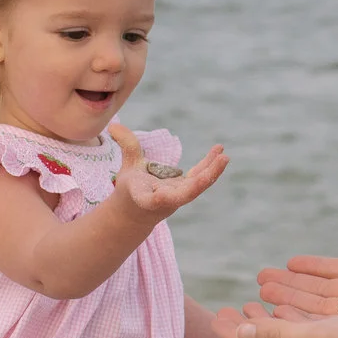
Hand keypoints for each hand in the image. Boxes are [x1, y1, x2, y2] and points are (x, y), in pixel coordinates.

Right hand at [110, 123, 224, 218]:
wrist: (139, 211)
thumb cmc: (130, 190)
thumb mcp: (127, 169)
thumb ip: (126, 147)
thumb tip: (114, 125)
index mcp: (148, 199)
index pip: (155, 200)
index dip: (161, 198)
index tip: (162, 195)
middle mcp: (167, 200)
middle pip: (186, 194)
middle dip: (201, 182)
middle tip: (214, 167)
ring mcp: (180, 196)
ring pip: (198, 186)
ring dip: (212, 171)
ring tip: (223, 155)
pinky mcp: (187, 189)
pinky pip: (200, 177)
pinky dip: (209, 165)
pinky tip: (219, 150)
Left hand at [227, 299, 337, 337]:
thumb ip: (278, 335)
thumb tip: (240, 330)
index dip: (231, 331)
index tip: (212, 316)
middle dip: (245, 326)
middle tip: (226, 311)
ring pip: (286, 335)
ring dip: (267, 321)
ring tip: (253, 305)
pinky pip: (308, 332)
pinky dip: (293, 320)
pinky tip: (294, 312)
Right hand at [255, 212, 337, 337]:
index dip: (315, 267)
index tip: (290, 262)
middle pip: (322, 289)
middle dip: (292, 284)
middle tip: (262, 279)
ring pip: (317, 303)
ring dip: (288, 296)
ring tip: (261, 289)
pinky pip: (324, 317)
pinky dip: (299, 312)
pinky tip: (275, 306)